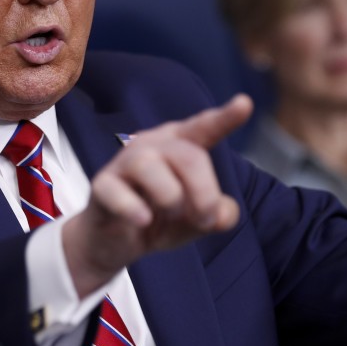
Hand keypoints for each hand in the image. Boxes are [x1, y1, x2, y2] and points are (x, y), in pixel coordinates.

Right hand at [62, 94, 251, 297]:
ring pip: (150, 166)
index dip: (224, 117)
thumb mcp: (198, 221)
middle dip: (204, 193)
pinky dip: (133, 208)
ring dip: (171, 198)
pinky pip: (116, 191)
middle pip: (188, 156)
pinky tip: (142, 221)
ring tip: (170, 215)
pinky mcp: (102, 185)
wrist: (116, 241)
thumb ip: (219, 214)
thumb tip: (222, 213)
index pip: (204, 128)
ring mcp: (124, 163)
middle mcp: (152, 146)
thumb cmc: (160, 218)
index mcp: (180, 146)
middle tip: (206, 221)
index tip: (244, 104)